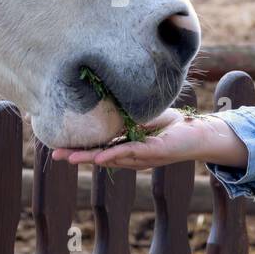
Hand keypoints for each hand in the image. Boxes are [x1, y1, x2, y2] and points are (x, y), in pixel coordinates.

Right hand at [50, 108, 238, 169]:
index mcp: (126, 144)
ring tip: (69, 158)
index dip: (80, 145)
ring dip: (90, 158)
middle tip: (55, 156)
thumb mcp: (143, 114)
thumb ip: (125, 111)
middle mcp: (131, 154)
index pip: (98, 146)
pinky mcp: (154, 153)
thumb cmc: (172, 123)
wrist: (199, 131)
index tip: (59, 143)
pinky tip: (100, 158)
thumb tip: (105, 95)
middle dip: (77, 156)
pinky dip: (114, 155)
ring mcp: (141, 156)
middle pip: (99, 155)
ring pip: (111, 157)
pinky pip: (131, 154)